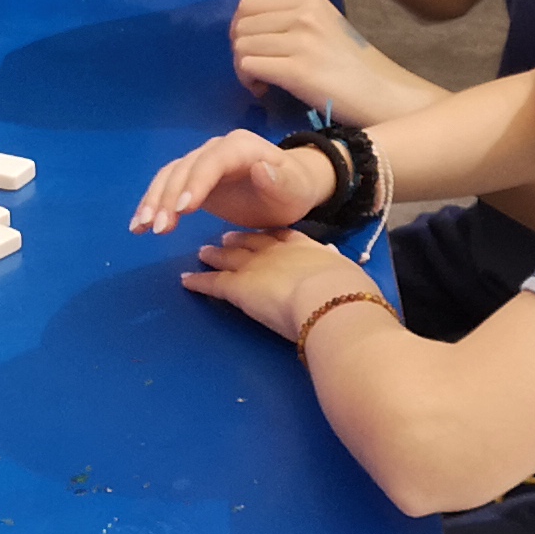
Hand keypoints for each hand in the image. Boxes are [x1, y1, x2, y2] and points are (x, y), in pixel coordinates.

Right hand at [129, 128, 335, 234]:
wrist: (288, 188)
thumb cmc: (293, 190)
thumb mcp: (293, 189)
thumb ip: (279, 181)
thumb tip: (259, 169)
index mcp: (242, 147)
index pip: (214, 161)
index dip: (197, 182)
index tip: (184, 209)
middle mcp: (216, 149)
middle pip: (185, 168)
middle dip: (169, 198)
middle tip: (159, 228)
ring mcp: (201, 162)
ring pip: (170, 176)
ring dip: (154, 201)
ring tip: (141, 228)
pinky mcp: (191, 178)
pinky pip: (167, 186)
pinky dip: (152, 204)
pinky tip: (139, 226)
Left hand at [180, 228, 371, 342]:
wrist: (330, 299)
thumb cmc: (348, 292)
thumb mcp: (348, 274)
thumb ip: (338, 269)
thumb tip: (340, 270)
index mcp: (306, 248)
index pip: (282, 237)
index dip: (269, 236)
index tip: (261, 234)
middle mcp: (277, 252)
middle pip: (251, 242)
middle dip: (237, 240)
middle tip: (225, 238)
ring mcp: (255, 267)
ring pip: (229, 259)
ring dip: (214, 256)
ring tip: (203, 252)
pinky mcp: (238, 288)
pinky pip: (213, 284)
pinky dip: (198, 282)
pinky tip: (186, 281)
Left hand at [232, 0, 418, 122]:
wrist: (383, 94)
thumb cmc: (353, 66)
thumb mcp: (324, 26)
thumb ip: (290, 20)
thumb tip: (248, 30)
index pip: (249, 4)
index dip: (241, 28)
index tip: (255, 48)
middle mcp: (303, 14)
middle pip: (241, 24)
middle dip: (239, 49)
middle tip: (256, 70)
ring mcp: (301, 41)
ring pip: (241, 46)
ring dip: (242, 68)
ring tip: (262, 82)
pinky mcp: (298, 70)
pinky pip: (248, 66)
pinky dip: (248, 81)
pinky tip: (265, 90)